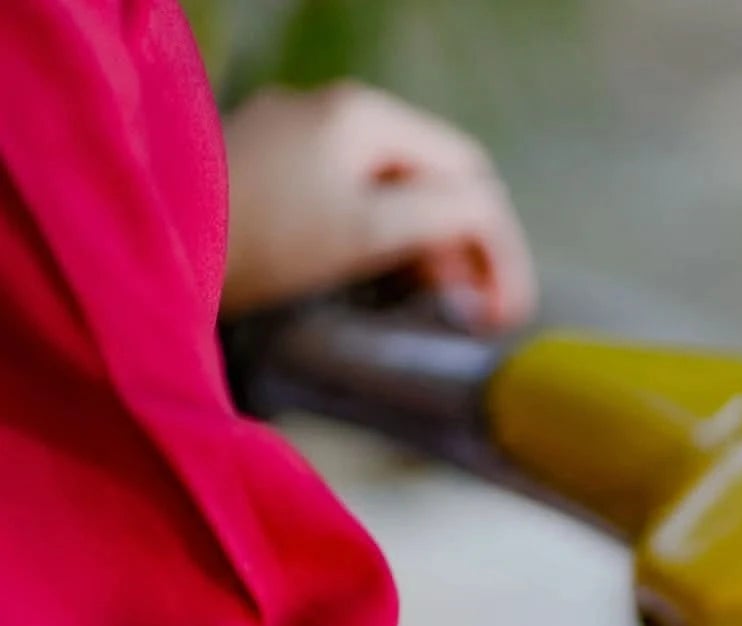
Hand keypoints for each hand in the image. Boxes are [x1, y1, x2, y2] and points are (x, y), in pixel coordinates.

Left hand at [221, 82, 536, 329]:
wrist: (154, 239)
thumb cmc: (263, 238)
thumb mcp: (366, 230)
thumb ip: (441, 218)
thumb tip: (488, 221)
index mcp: (367, 116)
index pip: (468, 173)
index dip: (500, 246)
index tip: (505, 313)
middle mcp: (335, 111)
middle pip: (430, 178)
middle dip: (465, 248)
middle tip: (475, 317)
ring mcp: (297, 137)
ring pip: (391, 190)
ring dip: (425, 247)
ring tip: (436, 305)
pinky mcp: (269, 169)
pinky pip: (348, 198)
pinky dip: (381, 239)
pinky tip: (380, 279)